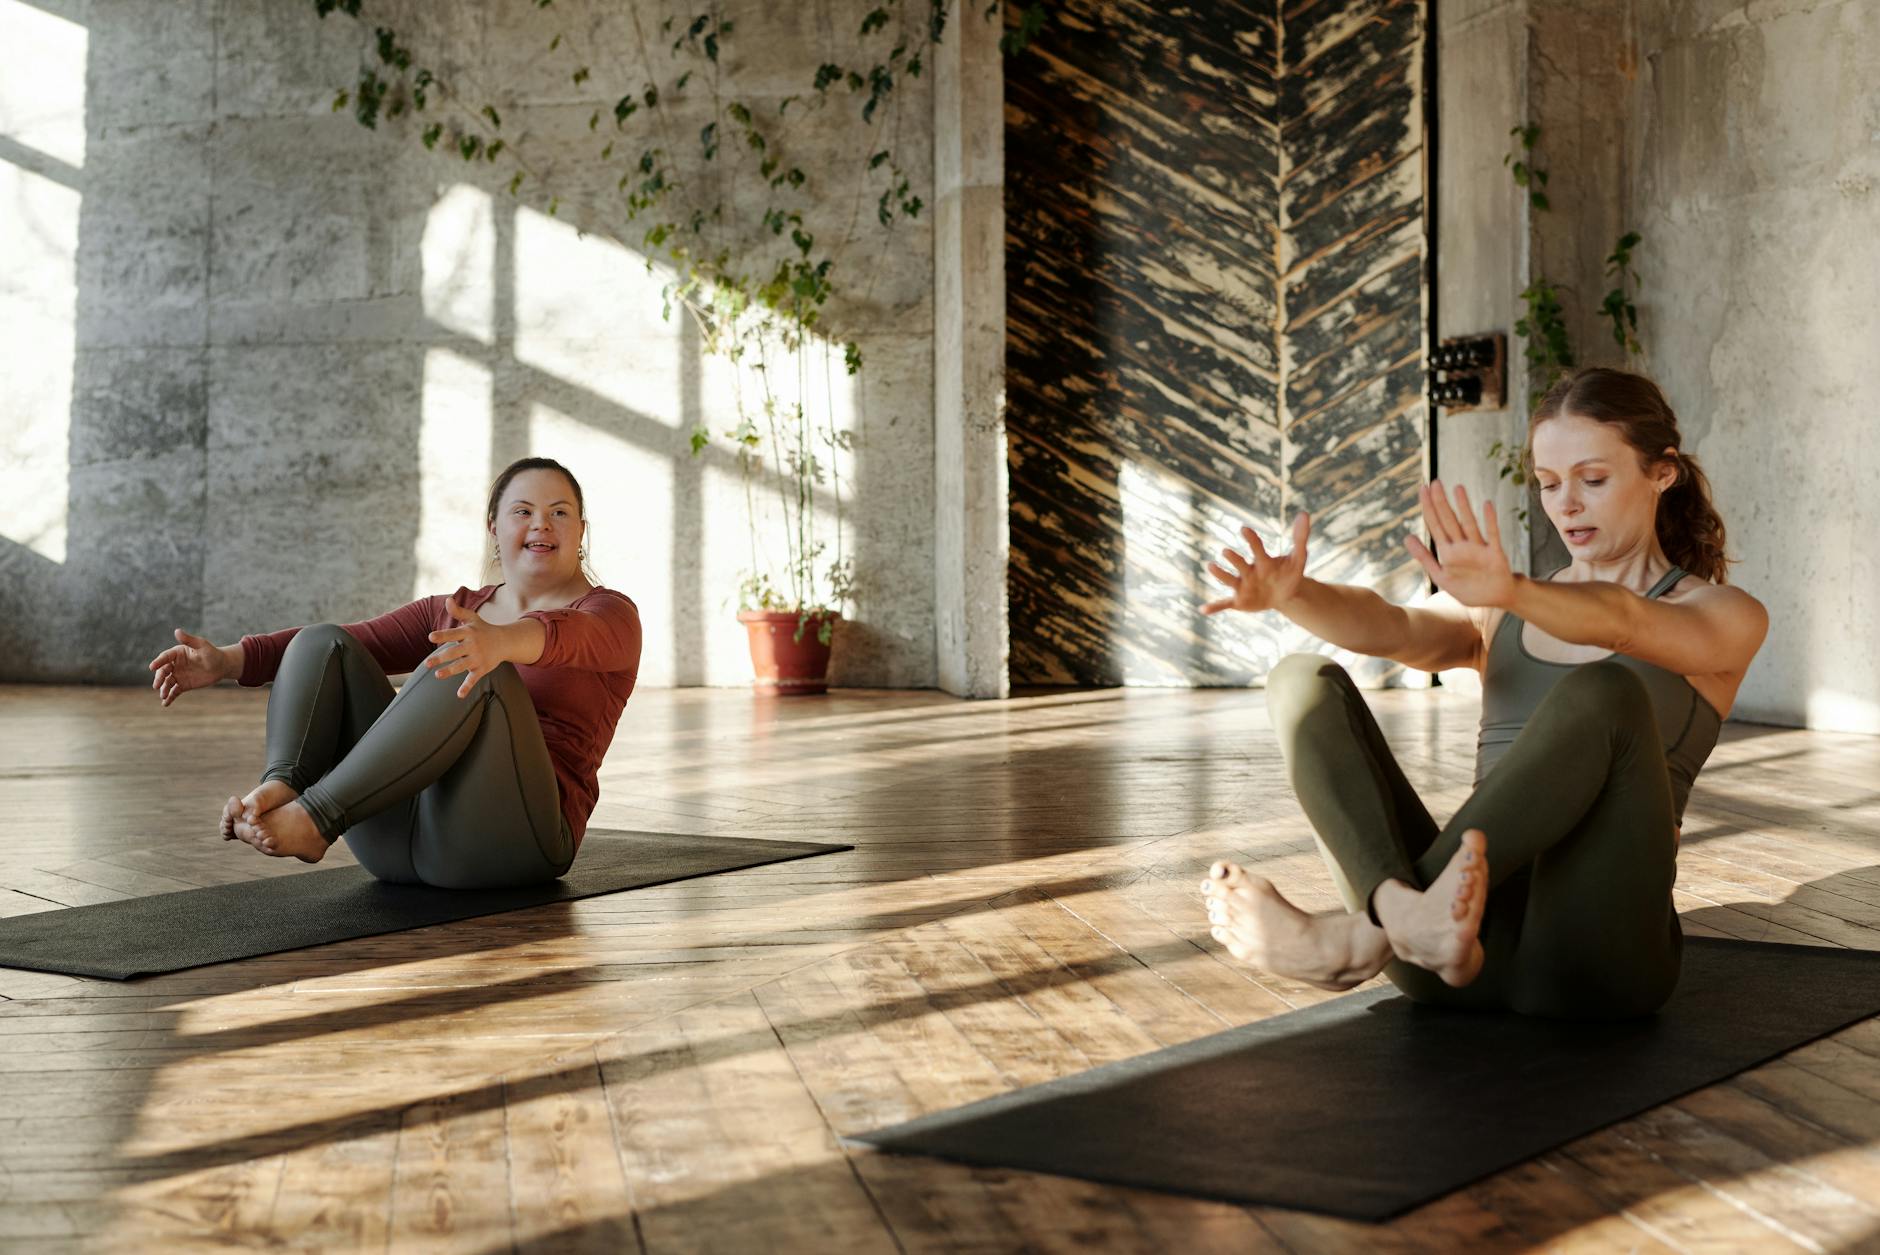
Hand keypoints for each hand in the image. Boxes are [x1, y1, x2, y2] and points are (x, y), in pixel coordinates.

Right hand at [148, 629, 230, 705]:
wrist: (221, 666)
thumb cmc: (211, 653)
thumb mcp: (202, 645)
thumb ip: (189, 640)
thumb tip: (177, 631)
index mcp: (176, 653)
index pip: (165, 657)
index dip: (158, 662)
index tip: (152, 667)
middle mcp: (174, 665)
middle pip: (163, 671)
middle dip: (159, 678)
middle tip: (156, 685)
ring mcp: (177, 675)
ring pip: (167, 683)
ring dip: (164, 689)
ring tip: (163, 695)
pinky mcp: (182, 685)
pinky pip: (174, 691)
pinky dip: (170, 697)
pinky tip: (165, 704)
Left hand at [425, 598, 511, 697]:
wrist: (506, 641)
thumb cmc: (484, 629)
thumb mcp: (473, 619)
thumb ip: (458, 612)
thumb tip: (447, 600)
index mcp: (468, 633)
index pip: (453, 634)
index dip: (442, 635)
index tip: (431, 637)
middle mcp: (473, 646)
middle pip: (454, 652)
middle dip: (440, 658)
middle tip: (426, 664)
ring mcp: (478, 658)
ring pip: (462, 666)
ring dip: (450, 671)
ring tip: (437, 675)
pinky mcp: (482, 669)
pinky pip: (473, 679)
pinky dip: (467, 687)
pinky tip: (459, 695)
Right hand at [1203, 512, 1309, 615]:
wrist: (1285, 595)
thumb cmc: (1288, 573)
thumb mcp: (1299, 557)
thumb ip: (1300, 537)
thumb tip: (1304, 514)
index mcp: (1262, 561)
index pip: (1256, 548)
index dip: (1252, 539)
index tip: (1244, 529)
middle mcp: (1249, 571)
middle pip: (1240, 563)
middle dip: (1233, 558)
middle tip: (1226, 552)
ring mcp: (1243, 586)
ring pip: (1229, 580)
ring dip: (1220, 574)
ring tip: (1210, 566)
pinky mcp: (1239, 601)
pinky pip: (1225, 604)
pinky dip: (1214, 607)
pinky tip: (1203, 610)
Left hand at [1405, 480, 1515, 608]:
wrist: (1495, 599)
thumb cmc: (1467, 588)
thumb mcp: (1441, 575)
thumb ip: (1424, 557)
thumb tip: (1406, 537)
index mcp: (1448, 551)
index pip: (1435, 525)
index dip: (1428, 508)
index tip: (1422, 489)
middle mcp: (1462, 546)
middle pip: (1449, 521)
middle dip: (1441, 502)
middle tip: (1434, 482)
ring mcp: (1478, 549)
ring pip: (1469, 524)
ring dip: (1464, 507)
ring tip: (1457, 488)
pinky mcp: (1494, 554)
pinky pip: (1492, 535)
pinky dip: (1490, 521)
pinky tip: (1486, 505)